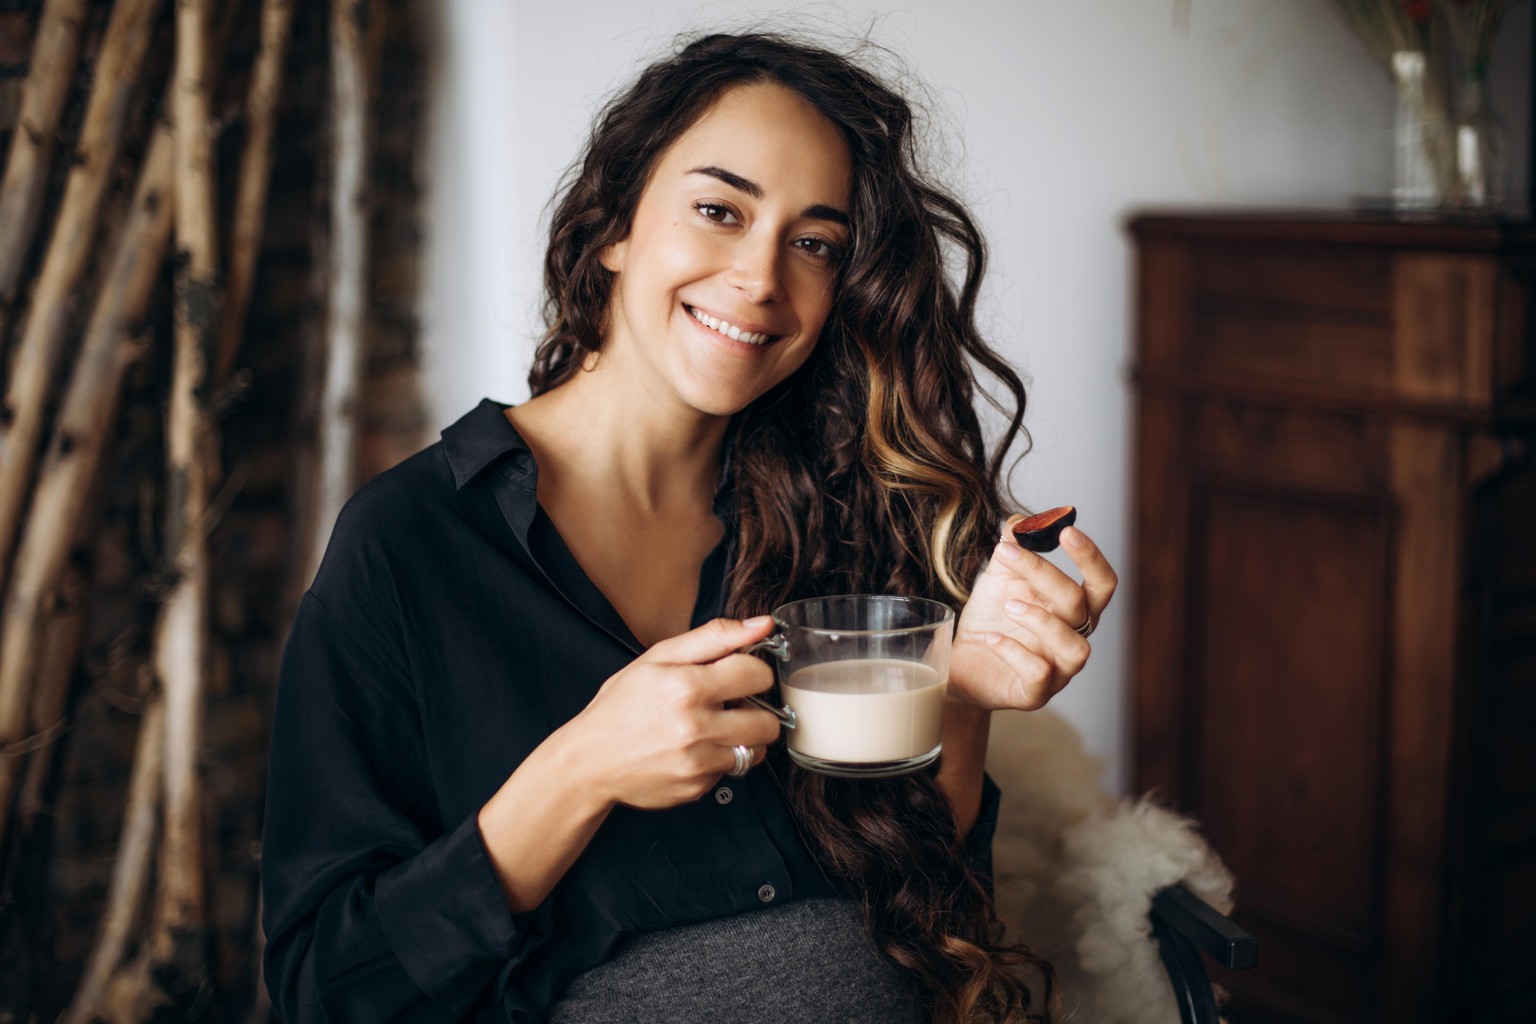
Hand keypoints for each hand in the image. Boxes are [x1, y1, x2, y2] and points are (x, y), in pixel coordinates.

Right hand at [569, 616, 783, 809]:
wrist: (589, 761)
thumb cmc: (621, 706)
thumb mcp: (658, 658)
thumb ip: (714, 637)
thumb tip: (763, 624)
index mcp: (686, 686)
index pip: (757, 674)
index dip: (751, 671)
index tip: (738, 674)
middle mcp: (695, 727)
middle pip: (767, 721)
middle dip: (755, 709)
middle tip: (731, 705)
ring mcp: (697, 763)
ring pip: (756, 750)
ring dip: (744, 738)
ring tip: (716, 727)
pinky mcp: (697, 788)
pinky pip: (731, 771)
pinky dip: (720, 759)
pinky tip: (695, 749)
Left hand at [948, 518, 1117, 710]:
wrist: (960, 663)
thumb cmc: (990, 619)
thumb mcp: (998, 577)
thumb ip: (1012, 547)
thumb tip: (1019, 521)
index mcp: (1074, 608)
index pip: (1101, 582)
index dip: (1091, 557)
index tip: (1066, 531)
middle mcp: (1073, 637)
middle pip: (1080, 604)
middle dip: (1045, 574)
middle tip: (1008, 553)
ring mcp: (1058, 669)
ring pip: (1074, 647)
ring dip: (1042, 620)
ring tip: (1009, 604)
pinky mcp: (1034, 694)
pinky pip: (1039, 675)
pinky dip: (1015, 652)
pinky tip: (992, 638)